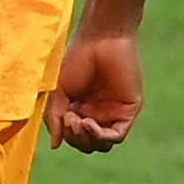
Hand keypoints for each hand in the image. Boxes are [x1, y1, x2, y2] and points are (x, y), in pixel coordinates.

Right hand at [45, 29, 143, 154]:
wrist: (101, 38)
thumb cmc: (77, 58)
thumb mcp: (58, 91)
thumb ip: (55, 118)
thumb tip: (55, 145)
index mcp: (80, 107)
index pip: (73, 136)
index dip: (66, 133)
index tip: (63, 115)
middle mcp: (97, 112)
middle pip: (87, 143)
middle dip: (75, 138)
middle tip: (70, 119)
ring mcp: (113, 112)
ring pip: (101, 144)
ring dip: (87, 140)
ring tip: (80, 122)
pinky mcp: (128, 110)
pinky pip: (116, 135)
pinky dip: (101, 136)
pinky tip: (90, 123)